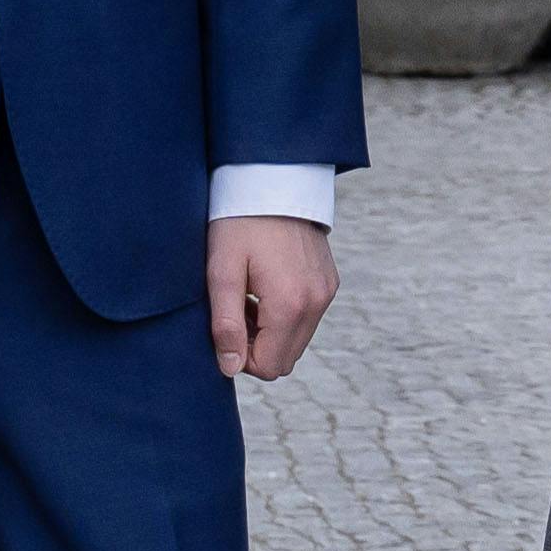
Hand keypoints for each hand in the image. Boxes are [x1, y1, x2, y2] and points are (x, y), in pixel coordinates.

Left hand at [207, 216, 335, 376]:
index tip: (225, 327)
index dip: (240, 357)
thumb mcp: (222, 272)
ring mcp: (326, 293)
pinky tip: (265, 288)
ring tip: (249, 297)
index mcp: (290, 304)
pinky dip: (284, 316)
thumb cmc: (239, 223)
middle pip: (286, 359)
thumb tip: (230, 368)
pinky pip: (307, 319)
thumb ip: (226, 325)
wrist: (273, 181)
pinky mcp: (328, 283)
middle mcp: (316, 303)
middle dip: (256, 347)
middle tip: (234, 312)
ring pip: (296, 341)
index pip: (269, 366)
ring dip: (269, 332)